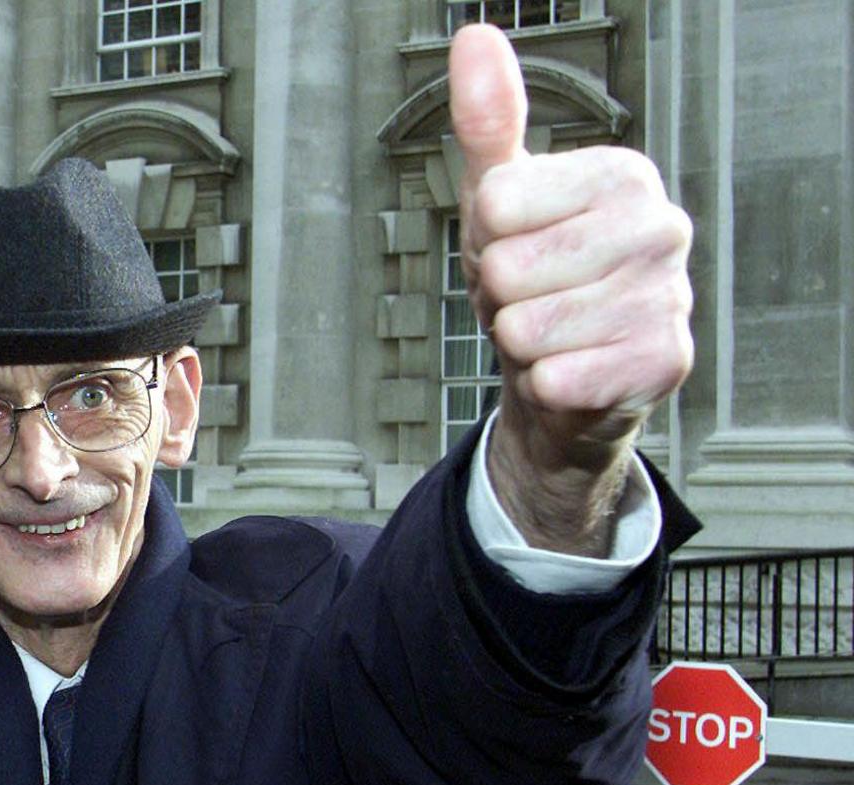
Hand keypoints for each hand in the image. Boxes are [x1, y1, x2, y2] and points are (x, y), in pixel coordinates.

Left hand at [450, 25, 692, 550]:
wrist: (567, 372)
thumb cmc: (535, 276)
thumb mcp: (499, 197)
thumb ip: (488, 120)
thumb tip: (475, 40)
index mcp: (622, 175)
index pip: (497, 204)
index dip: (485, 236)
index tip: (513, 243)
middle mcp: (661, 228)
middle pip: (510, 268)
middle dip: (498, 295)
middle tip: (529, 296)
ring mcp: (670, 296)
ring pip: (528, 327)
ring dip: (520, 342)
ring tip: (550, 332)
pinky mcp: (663, 363)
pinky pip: (558, 378)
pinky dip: (544, 384)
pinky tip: (570, 369)